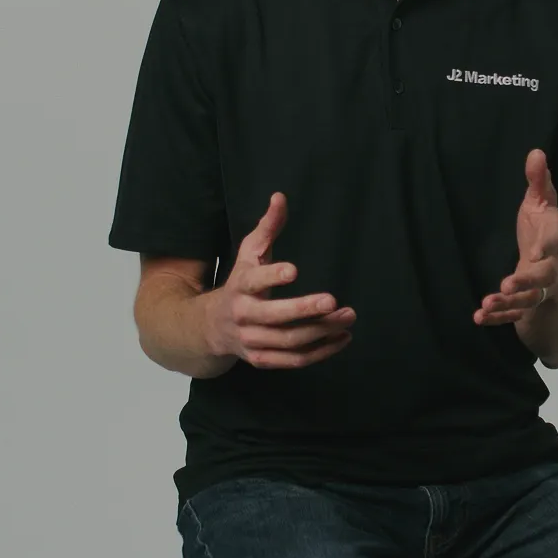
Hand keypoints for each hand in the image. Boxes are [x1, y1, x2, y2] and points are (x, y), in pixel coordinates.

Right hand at [206, 192, 355, 367]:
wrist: (210, 327)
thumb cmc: (238, 283)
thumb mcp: (248, 253)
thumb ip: (267, 227)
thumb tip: (280, 197)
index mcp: (240, 287)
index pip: (254, 281)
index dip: (272, 276)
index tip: (294, 270)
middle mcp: (244, 316)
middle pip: (275, 317)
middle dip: (304, 310)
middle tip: (333, 301)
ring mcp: (252, 341)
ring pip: (289, 341)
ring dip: (321, 331)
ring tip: (347, 317)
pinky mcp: (262, 360)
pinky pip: (294, 360)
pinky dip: (320, 352)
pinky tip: (342, 339)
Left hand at [474, 149, 557, 325]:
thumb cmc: (546, 228)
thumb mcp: (544, 203)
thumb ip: (540, 182)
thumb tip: (536, 151)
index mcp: (556, 238)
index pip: (557, 241)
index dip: (548, 246)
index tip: (537, 252)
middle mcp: (553, 266)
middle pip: (545, 277)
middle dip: (528, 280)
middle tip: (508, 284)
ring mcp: (540, 288)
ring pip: (529, 299)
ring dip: (509, 302)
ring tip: (487, 304)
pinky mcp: (526, 302)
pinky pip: (514, 314)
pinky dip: (499, 317)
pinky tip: (479, 317)